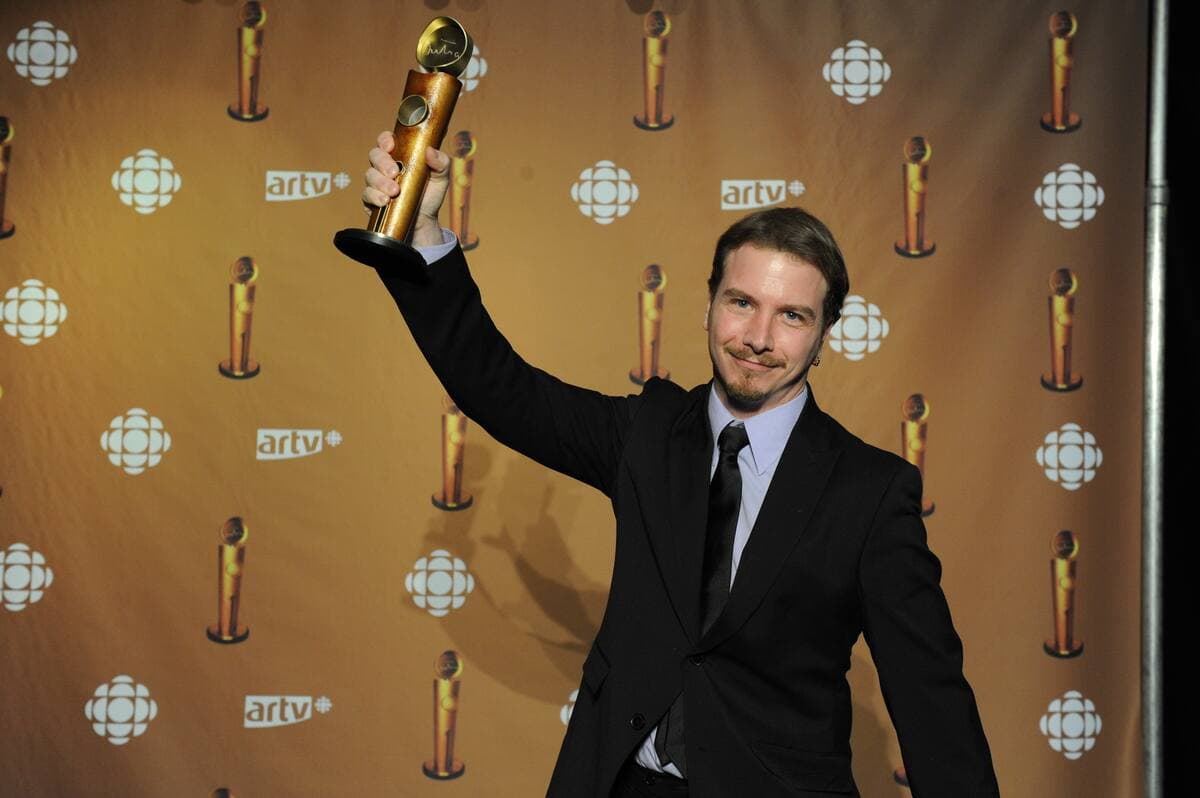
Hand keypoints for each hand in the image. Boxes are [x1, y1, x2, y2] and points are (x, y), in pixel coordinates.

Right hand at [363, 131, 450, 246]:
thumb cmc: (430, 194)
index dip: (385, 140)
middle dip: (383, 163)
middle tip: (395, 172)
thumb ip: (441, 162)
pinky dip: (374, 197)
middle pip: (375, 155)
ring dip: (380, 182)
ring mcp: (377, 183)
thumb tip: (430, 151)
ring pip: (370, 175)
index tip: (390, 146)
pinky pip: (367, 195)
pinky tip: (384, 201)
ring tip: (394, 191)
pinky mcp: (372, 200)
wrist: (424, 221)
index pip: (386, 141)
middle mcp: (385, 166)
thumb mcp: (441, 177)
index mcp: (399, 155)